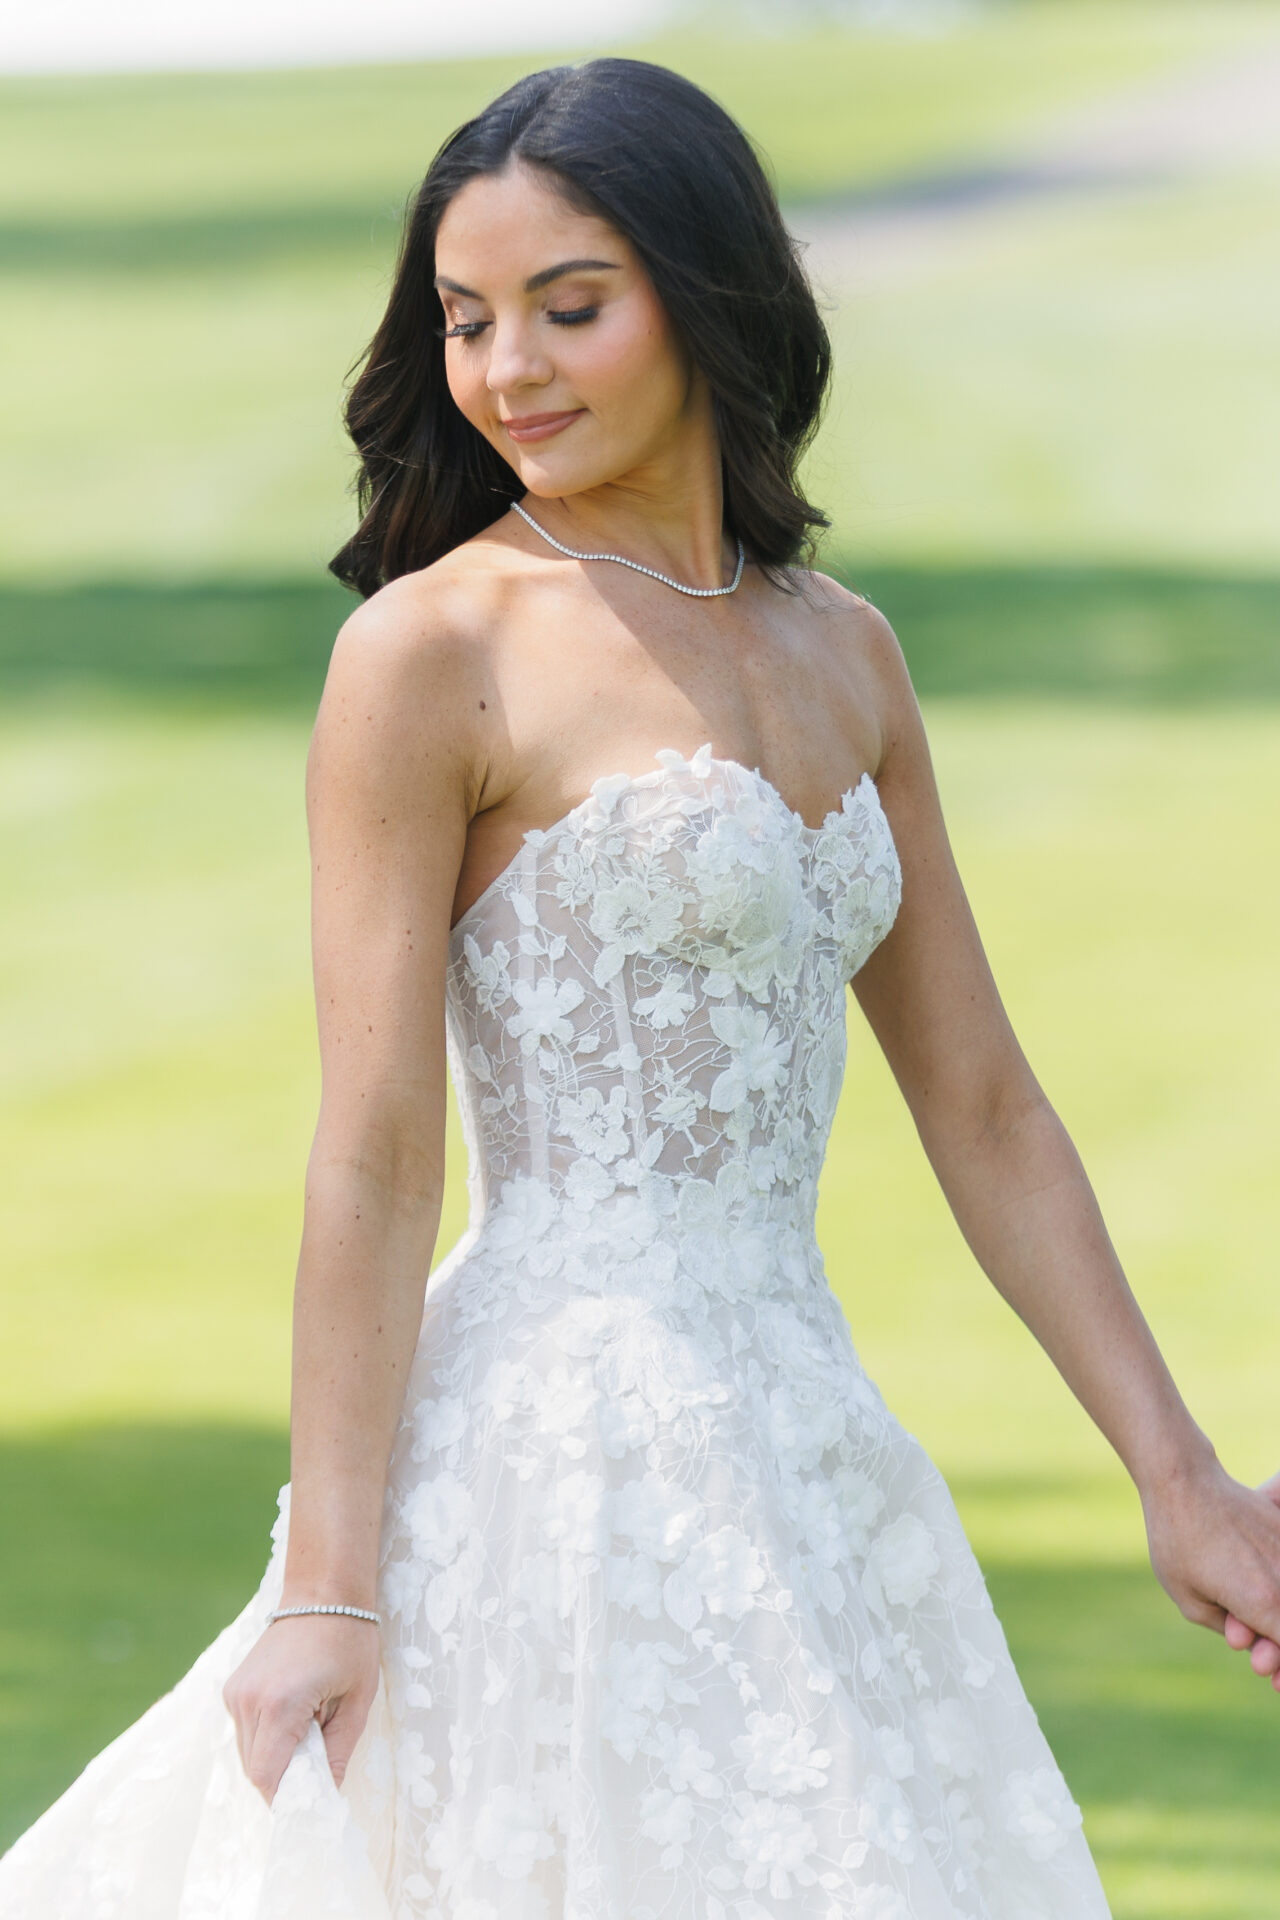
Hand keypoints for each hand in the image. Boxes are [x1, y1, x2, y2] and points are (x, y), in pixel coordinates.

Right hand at [221, 1613, 381, 1805]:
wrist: (323, 1590)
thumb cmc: (349, 1640)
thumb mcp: (358, 1699)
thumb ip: (338, 1751)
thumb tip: (327, 1793)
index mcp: (280, 1704)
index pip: (267, 1777)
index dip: (287, 1798)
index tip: (313, 1802)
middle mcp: (248, 1700)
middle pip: (254, 1770)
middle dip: (284, 1780)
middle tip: (318, 1770)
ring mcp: (236, 1692)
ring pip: (247, 1753)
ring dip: (275, 1759)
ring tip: (310, 1735)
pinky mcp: (233, 1687)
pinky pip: (245, 1732)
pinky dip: (266, 1739)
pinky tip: (294, 1719)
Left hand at [1142, 1454, 1279, 1693]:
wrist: (1184, 1480)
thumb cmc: (1177, 1540)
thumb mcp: (1192, 1600)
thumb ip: (1229, 1628)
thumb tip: (1254, 1641)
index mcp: (1263, 1602)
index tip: (1269, 1673)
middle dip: (1279, 1649)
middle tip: (1262, 1664)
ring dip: (1277, 1620)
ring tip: (1246, 1624)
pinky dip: (1276, 1589)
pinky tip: (1260, 1596)